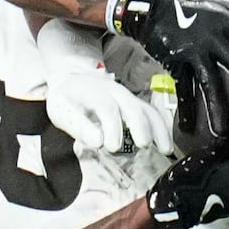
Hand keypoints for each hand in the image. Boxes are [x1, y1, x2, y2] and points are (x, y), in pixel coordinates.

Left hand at [47, 66, 173, 155]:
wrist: (71, 79)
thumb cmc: (66, 99)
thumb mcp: (62, 112)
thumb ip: (79, 126)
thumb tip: (98, 142)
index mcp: (92, 91)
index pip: (107, 107)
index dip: (112, 127)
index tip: (112, 147)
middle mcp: (113, 91)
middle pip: (132, 106)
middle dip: (140, 125)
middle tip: (143, 145)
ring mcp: (126, 96)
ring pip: (147, 109)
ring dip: (158, 128)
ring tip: (164, 148)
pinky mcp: (134, 103)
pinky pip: (152, 113)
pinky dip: (161, 127)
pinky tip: (166, 142)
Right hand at [111, 0, 228, 141]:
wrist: (153, 13)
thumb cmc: (189, 10)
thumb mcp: (216, 6)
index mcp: (223, 23)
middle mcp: (209, 39)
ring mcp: (192, 53)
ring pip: (207, 82)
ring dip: (215, 107)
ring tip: (222, 131)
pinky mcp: (176, 64)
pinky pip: (183, 90)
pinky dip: (185, 109)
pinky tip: (189, 128)